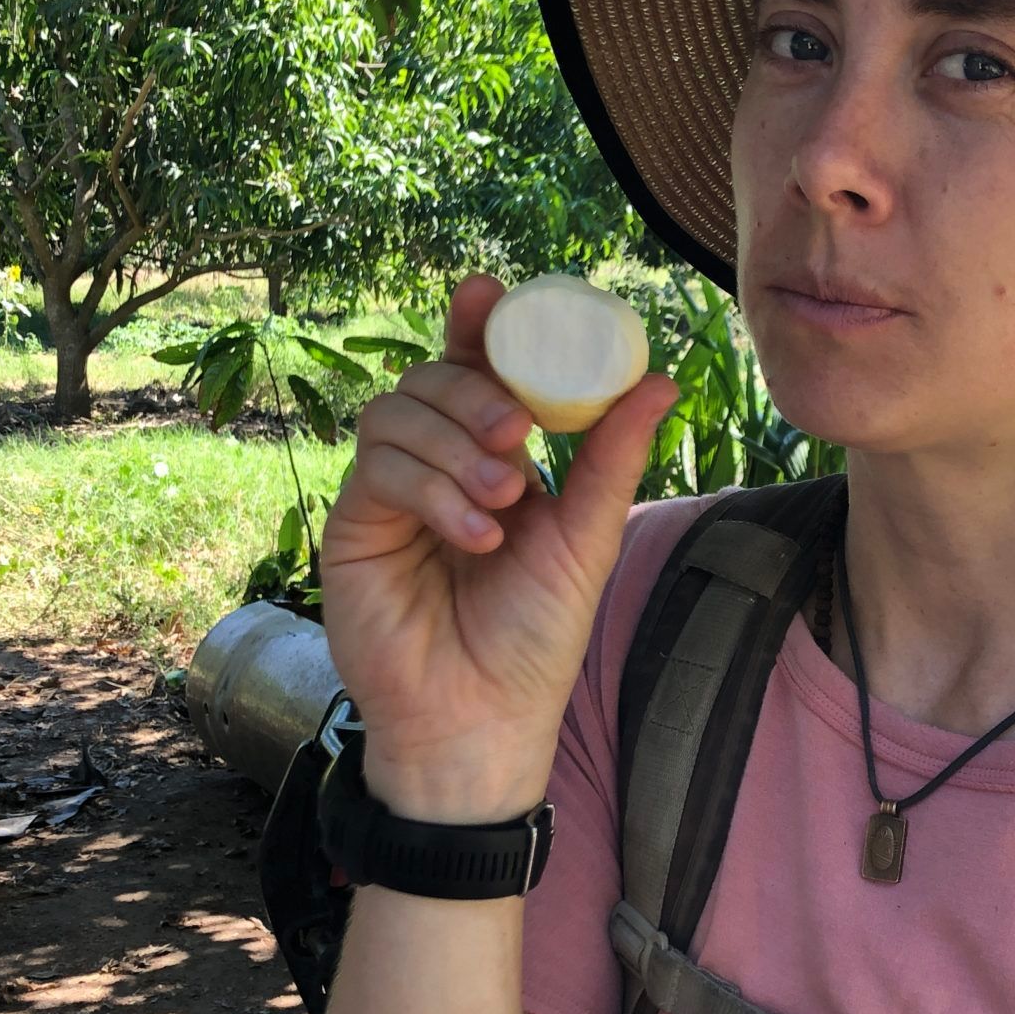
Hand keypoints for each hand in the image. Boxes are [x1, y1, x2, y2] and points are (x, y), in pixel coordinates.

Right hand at [319, 270, 677, 818]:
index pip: (474, 368)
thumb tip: (660, 380)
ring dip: (454, 443)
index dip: (475, 324)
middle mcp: (433, 463)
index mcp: (491, 455)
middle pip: (429, 377)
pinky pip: (377, 470)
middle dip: (475, 389)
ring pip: (395, 412)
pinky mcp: (354, 527)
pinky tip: (474, 536)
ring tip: (505, 500)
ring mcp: (388, 493)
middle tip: (518, 435)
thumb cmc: (535, 637)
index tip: (488, 294)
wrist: (482, 719)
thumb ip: (612, 459)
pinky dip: (430, 489)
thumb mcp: (586, 539)